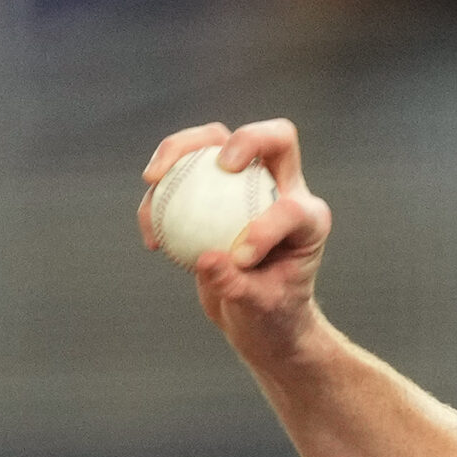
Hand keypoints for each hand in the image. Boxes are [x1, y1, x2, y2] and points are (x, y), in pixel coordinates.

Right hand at [139, 119, 332, 363]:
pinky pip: (182, 171)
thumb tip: (206, 259)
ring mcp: (246, 182)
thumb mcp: (259, 309)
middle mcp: (282, 190)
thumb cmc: (271, 315)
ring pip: (215, 141)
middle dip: (249, 139)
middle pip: (273, 139)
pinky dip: (159, 191)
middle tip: (221, 163)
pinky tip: (147, 226)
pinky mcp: (212, 188)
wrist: (257, 317)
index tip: (241, 261)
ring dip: (179, 148)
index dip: (266, 227)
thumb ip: (236, 286)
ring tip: (152, 180)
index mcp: (309, 220)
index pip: (292, 207)